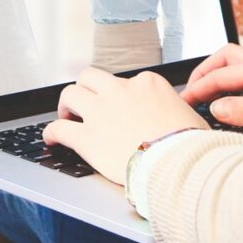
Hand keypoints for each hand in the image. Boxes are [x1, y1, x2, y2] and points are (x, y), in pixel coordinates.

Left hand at [43, 67, 207, 184]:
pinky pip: (59, 128)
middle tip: (84, 103)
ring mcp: (101, 112)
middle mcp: (121, 91)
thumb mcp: (189, 117)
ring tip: (66, 116)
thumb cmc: (190, 146)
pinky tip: (51, 139)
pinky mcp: (87, 138)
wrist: (180, 165)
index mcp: (147, 84)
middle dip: (85, 88)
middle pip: (91, 77)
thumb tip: (178, 117)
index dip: (120, 96)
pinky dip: (52, 132)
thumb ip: (175, 110)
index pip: (127, 81)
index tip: (120, 108)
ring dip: (66, 105)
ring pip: (70, 94)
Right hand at [183, 43, 242, 134]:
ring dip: (221, 77)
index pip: (223, 73)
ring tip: (207, 97)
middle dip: (206, 71)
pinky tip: (235, 103)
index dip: (201, 87)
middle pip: (228, 58)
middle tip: (192, 92)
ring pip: (240, 66)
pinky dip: (235, 86)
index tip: (185, 102)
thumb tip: (217, 107)